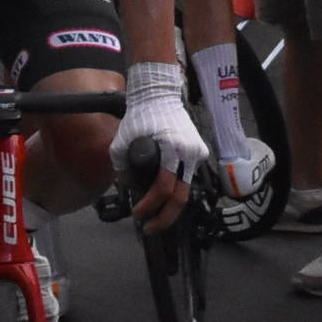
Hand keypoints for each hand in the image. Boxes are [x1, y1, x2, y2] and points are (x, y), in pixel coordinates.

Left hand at [115, 63, 204, 234]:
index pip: (164, 188)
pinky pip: (189, 176)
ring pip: (186, 189)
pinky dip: (176, 187)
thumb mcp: (121, 142)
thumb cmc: (140, 115)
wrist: (159, 94)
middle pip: (181, 197)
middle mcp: (190, 153)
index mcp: (172, 149)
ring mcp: (199, 152)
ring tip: (155, 212)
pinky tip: (164, 193)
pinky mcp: (201, 150)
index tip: (138, 214)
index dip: (150, 206)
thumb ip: (121, 167)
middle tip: (149, 227)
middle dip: (164, 217)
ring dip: (170, 204)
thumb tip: (128, 186)